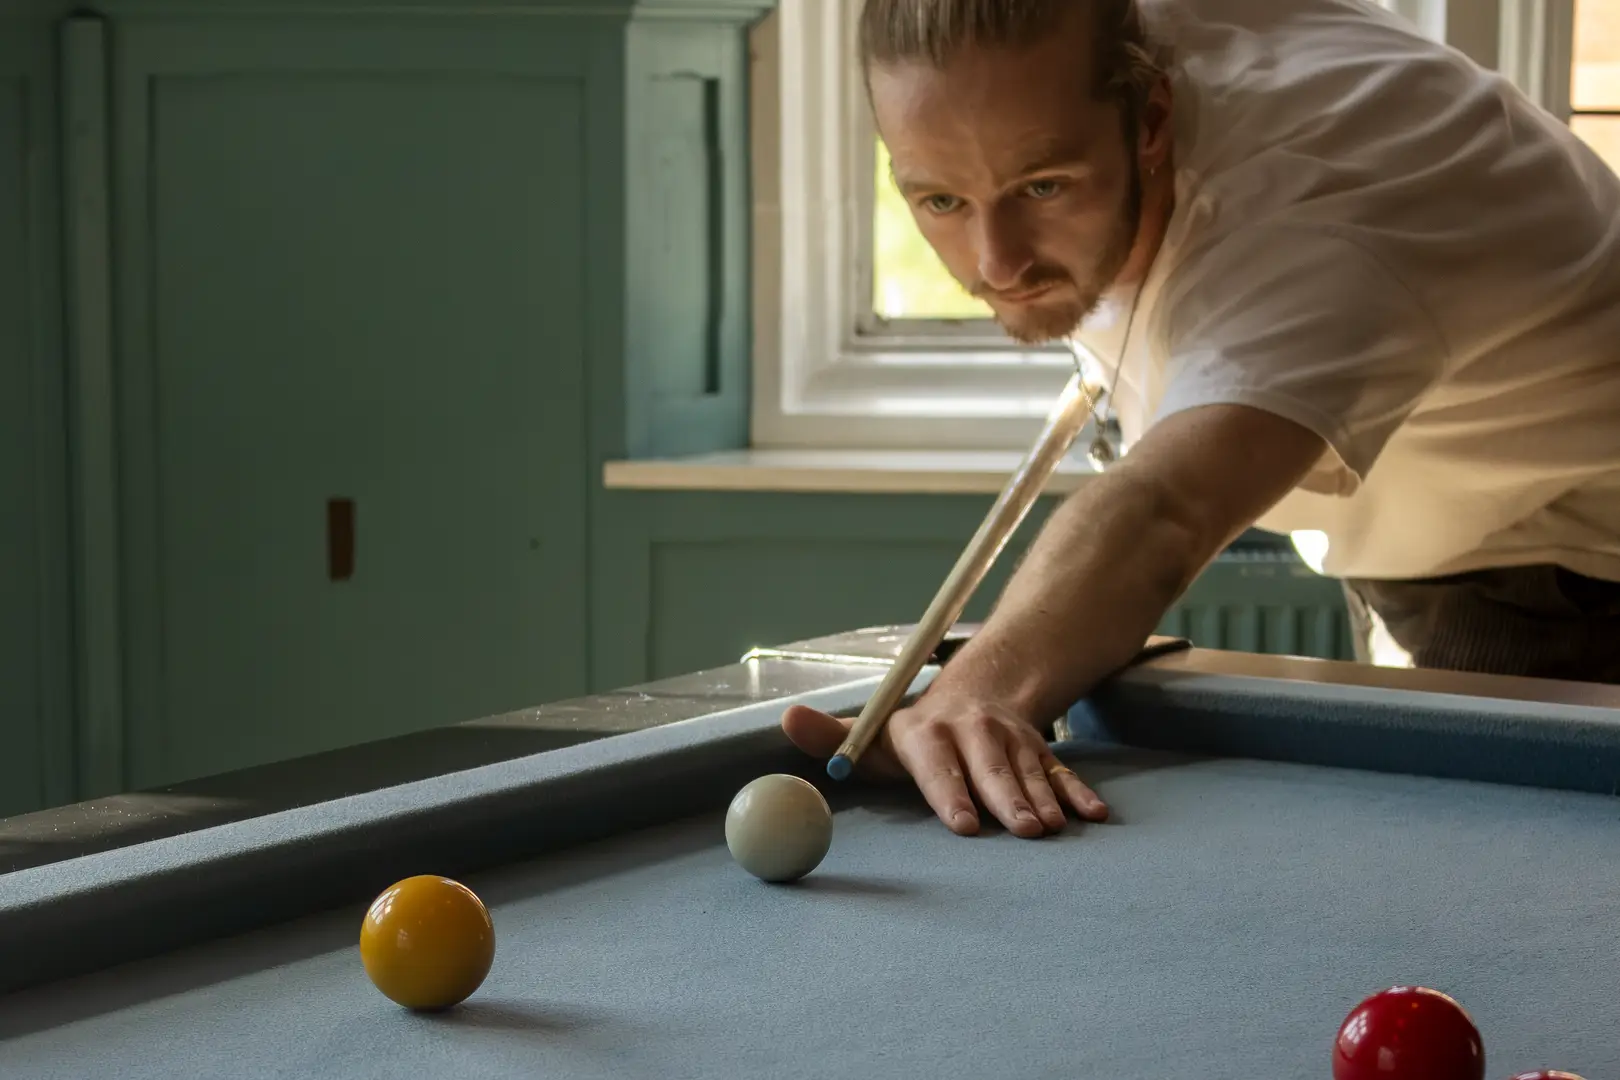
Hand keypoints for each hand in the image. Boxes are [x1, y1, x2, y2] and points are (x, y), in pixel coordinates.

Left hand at [780, 691, 1107, 837]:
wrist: (976, 693)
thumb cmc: (913, 734)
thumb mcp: (871, 734)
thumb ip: (831, 737)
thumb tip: (786, 719)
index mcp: (927, 734)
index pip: (938, 763)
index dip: (950, 793)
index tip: (962, 825)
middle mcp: (973, 733)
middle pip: (991, 768)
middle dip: (1008, 800)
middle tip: (1025, 832)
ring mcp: (1011, 741)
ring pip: (1029, 771)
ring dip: (1044, 799)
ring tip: (1055, 829)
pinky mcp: (1040, 751)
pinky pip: (1062, 771)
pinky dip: (1078, 792)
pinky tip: (1094, 816)